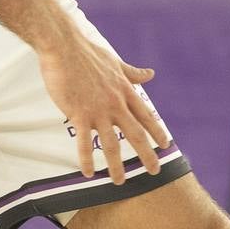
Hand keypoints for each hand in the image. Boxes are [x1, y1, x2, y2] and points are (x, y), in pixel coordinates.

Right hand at [37, 31, 169, 183]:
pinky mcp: (79, 114)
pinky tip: (89, 173)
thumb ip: (132, 73)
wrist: (64, 46)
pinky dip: (86, 159)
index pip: (145, 115)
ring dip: (116, 166)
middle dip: (147, 155)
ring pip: (111, 144)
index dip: (156, 131)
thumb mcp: (115, 62)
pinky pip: (84, 142)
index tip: (165, 145)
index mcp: (124, 91)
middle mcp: (116, 104)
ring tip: (120, 182)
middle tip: (155, 171)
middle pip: (135, 134)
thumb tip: (151, 74)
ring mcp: (98, 111)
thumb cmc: (87, 52)